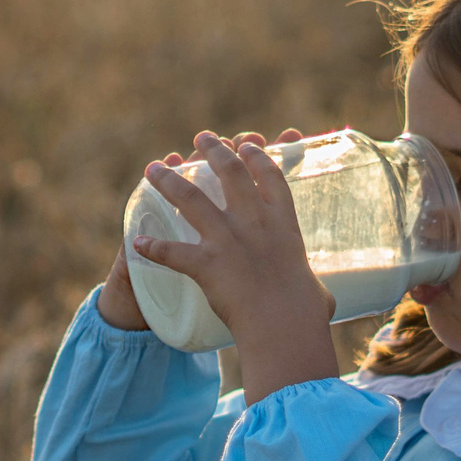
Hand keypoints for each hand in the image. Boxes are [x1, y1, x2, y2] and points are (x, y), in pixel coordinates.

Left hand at [130, 129, 339, 400]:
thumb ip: (315, 290)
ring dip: (168, 181)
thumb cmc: (306, 312)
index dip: (258, 156)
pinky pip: (172, 251)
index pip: (271, 177)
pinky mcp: (206, 262)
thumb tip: (322, 302)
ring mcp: (227, 238)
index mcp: (283, 223)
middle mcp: (254, 221)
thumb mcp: (316, 292)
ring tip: (153, 168)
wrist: (285, 323)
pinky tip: (139, 243)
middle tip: (201, 137)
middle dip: (214, 149)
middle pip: (231, 172)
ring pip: (190, 198)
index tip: (247, 145)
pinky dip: (154, 248)